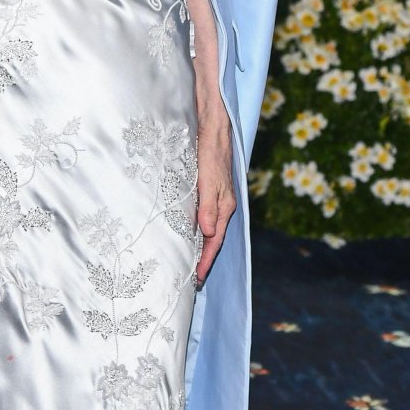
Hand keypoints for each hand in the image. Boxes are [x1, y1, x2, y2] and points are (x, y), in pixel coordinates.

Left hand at [195, 110, 235, 285]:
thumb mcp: (208, 181)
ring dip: (199, 246)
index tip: (196, 279)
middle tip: (190, 278)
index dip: (205, 261)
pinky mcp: (206, 192)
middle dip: (203, 259)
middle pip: (212, 239)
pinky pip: (202, 218)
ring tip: (188, 262)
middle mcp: (221, 206)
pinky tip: (186, 233)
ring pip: (207, 230)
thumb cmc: (210, 154)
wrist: (212, 130)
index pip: (214, 241)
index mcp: (224, 207)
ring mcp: (215, 199)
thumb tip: (207, 233)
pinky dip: (195, 230)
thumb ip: (207, 206)